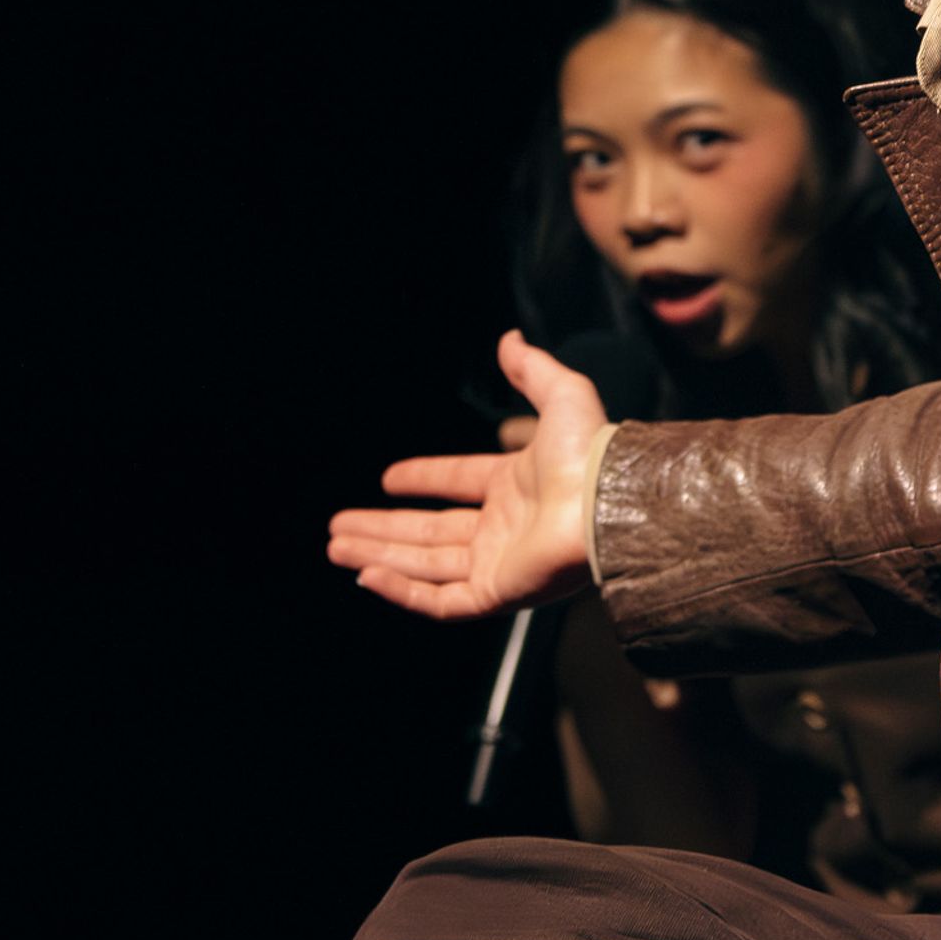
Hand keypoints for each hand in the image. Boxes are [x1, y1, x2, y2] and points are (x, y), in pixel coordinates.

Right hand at [326, 331, 608, 619]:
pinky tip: (367, 574)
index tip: (388, 478)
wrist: (605, 502)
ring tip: (335, 547)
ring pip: (425, 566)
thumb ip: (532, 369)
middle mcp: (506, 529)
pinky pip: (440, 600)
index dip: (424, 479)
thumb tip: (510, 339)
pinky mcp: (496, 593)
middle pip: (430, 533)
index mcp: (518, 487)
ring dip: (379, 555)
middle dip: (383, 529)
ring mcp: (499, 564)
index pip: (460, 484)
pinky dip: (401, 589)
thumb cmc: (590, 453)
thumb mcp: (561, 395)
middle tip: (339, 527)